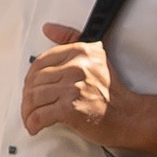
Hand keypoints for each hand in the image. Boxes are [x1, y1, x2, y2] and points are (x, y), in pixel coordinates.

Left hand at [20, 24, 115, 140]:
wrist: (130, 117)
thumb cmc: (113, 92)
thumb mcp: (96, 57)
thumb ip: (70, 39)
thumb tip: (48, 28)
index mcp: (81, 52)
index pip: (41, 61)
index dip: (30, 78)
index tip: (30, 88)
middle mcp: (77, 66)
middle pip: (35, 81)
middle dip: (27, 97)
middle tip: (29, 107)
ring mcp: (73, 87)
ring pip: (34, 98)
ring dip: (27, 112)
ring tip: (30, 119)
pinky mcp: (71, 108)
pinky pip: (40, 115)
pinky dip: (33, 123)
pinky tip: (35, 127)